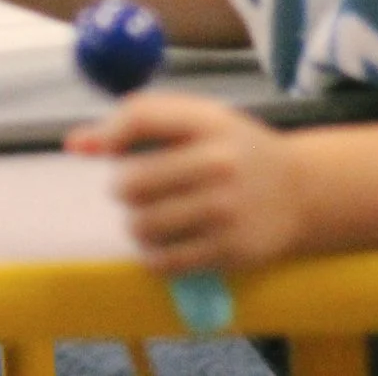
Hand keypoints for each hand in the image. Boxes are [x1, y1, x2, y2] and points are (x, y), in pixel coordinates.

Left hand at [66, 90, 305, 272]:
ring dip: (137, 225)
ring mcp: (227, 210)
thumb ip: (136, 122)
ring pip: (142, 225)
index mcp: (208, 122)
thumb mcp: (197, 121)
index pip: (139, 116)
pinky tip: (166, 243)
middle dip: (124, 189)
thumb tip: (74, 145)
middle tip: (140, 191)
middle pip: (131, 181)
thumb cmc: (235, 150)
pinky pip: (166, 261)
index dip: (109, 134)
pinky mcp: (232, 250)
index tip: (112, 150)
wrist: (303, 191)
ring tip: (154, 217)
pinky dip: (155, 255)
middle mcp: (219, 164)